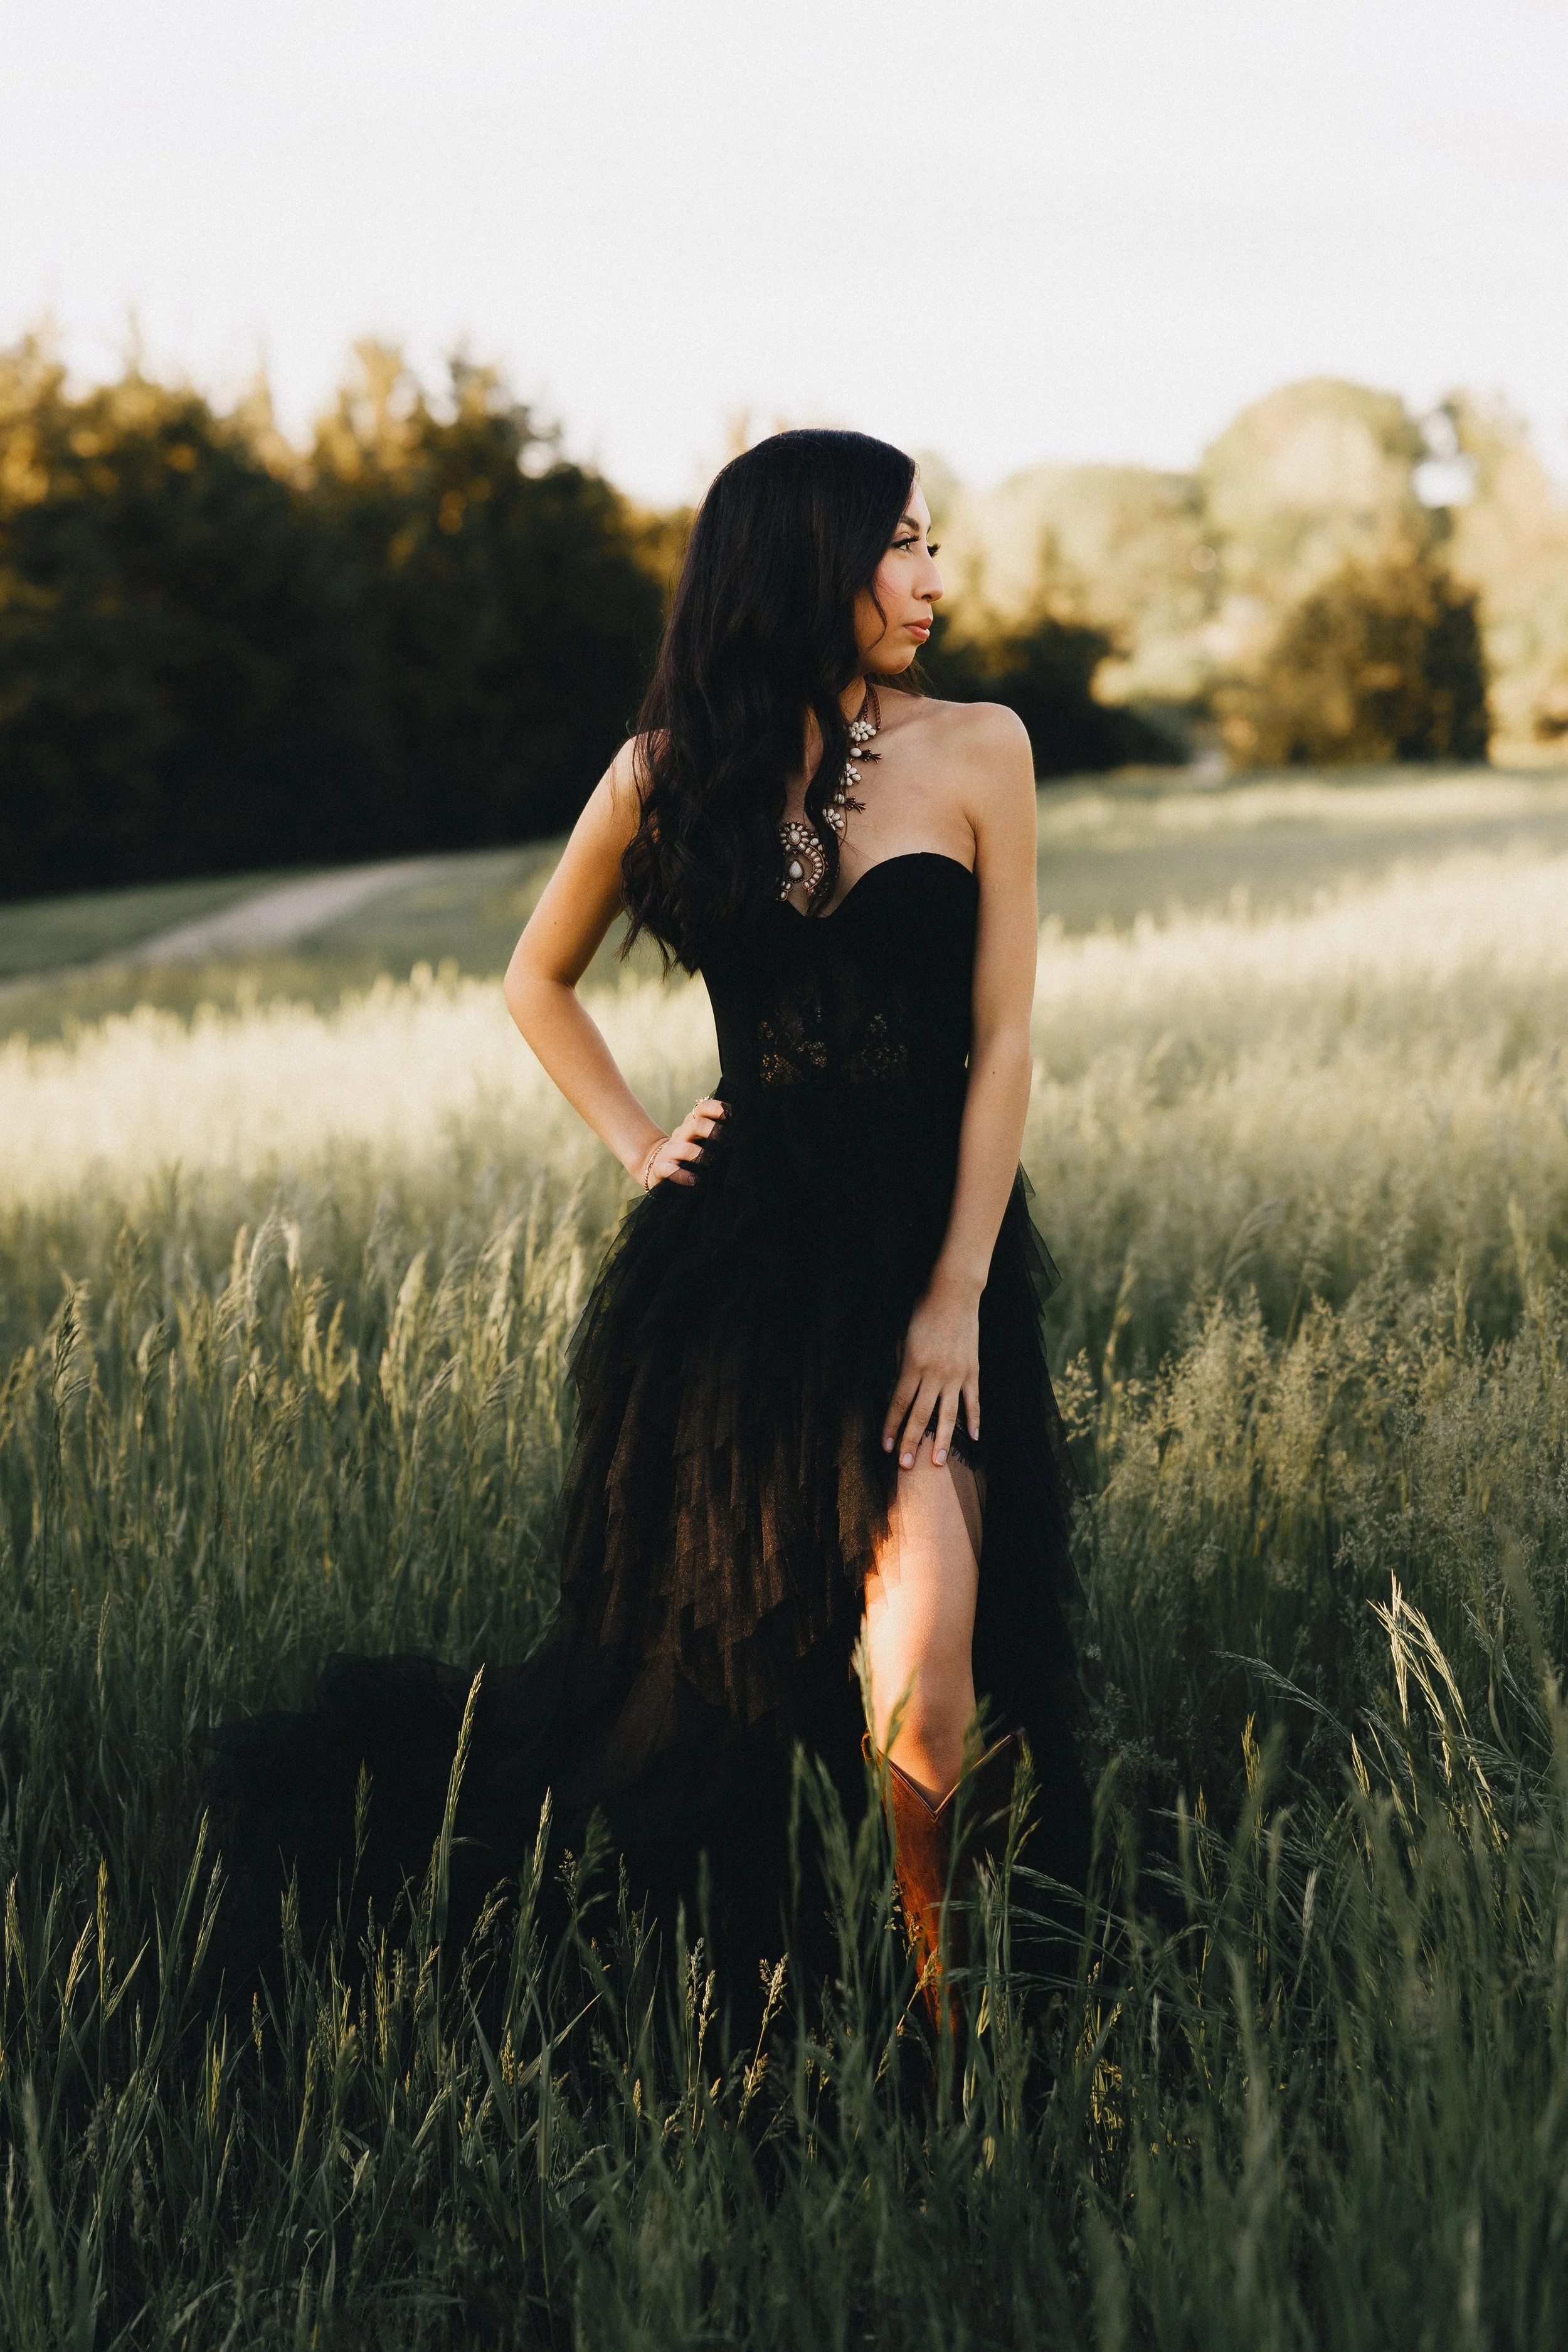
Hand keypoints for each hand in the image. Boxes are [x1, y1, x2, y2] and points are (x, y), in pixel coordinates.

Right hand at [641, 1097, 726, 1188]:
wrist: (656, 1164)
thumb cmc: (688, 1151)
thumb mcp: (698, 1137)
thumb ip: (714, 1131)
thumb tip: (741, 1130)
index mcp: (691, 1124)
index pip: (701, 1108)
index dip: (715, 1108)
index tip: (730, 1115)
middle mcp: (681, 1134)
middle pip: (696, 1125)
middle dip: (712, 1131)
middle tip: (725, 1140)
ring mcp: (671, 1151)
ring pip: (686, 1149)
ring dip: (701, 1155)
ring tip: (711, 1162)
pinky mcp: (662, 1168)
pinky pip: (671, 1171)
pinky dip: (684, 1176)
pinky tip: (695, 1180)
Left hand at [882, 1269, 980, 1469]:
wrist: (954, 1295)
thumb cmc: (922, 1313)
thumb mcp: (903, 1339)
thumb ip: (901, 1368)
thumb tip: (898, 1396)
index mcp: (913, 1365)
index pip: (899, 1403)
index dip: (890, 1426)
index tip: (884, 1447)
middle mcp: (935, 1374)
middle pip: (921, 1415)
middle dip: (911, 1441)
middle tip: (905, 1466)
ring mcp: (956, 1374)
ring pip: (948, 1414)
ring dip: (941, 1440)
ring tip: (937, 1462)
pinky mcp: (973, 1371)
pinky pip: (974, 1401)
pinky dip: (974, 1420)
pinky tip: (973, 1439)